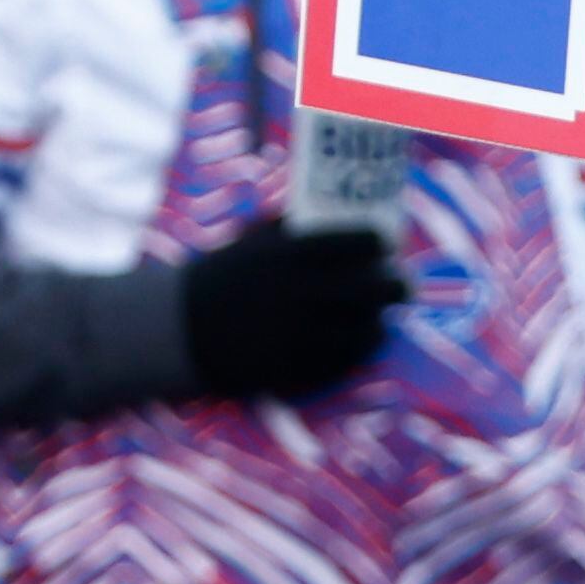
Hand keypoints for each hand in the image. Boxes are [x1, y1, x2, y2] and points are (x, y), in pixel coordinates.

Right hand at [178, 222, 406, 401]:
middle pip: (374, 288)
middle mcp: (302, 292)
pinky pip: (344, 361)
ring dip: (380, 322)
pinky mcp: (298, 367)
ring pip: (366, 329)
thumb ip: (290, 227)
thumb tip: (334, 215)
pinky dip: (358, 351)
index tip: (387, 245)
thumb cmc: (221, 277)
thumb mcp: (251, 241)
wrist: (180, 328)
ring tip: (382, 318)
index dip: (379, 243)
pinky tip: (360, 343)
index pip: (357, 242)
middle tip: (403, 285)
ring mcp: (302, 333)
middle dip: (397, 285)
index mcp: (291, 253)